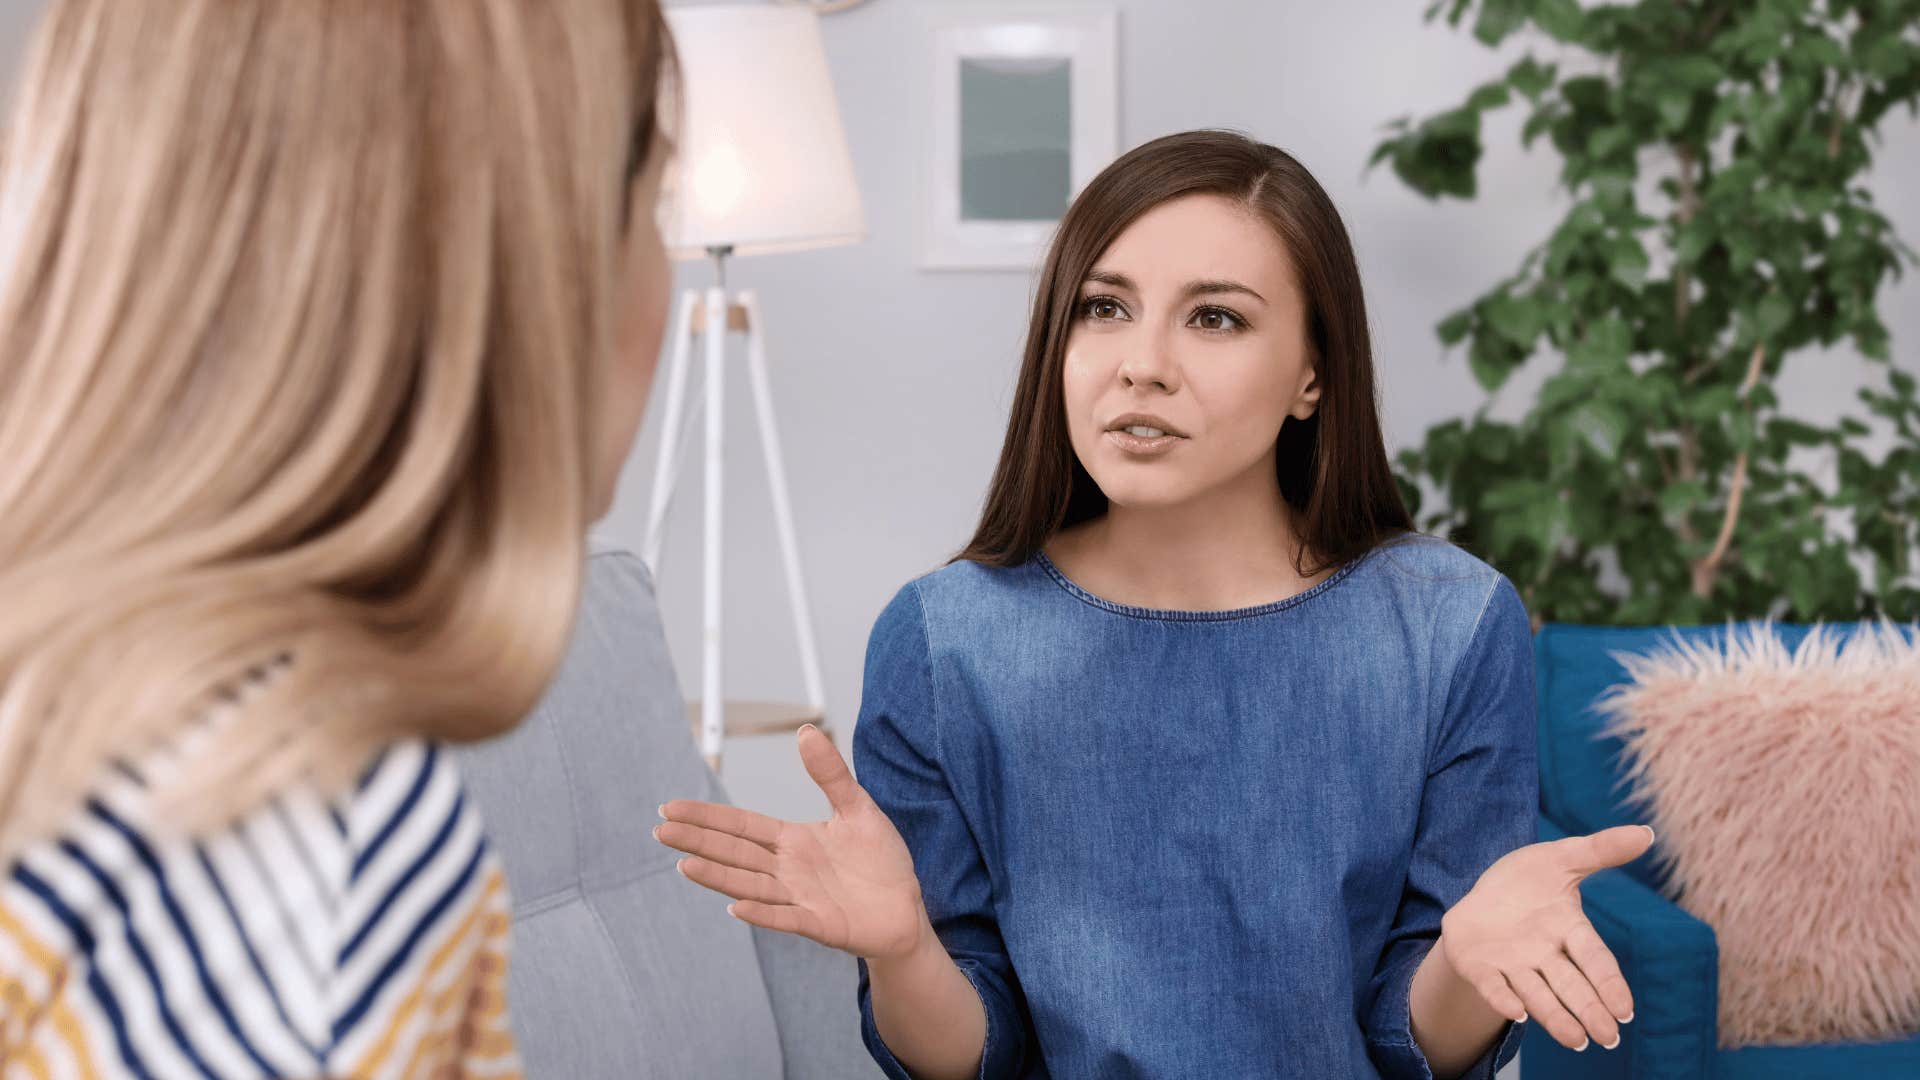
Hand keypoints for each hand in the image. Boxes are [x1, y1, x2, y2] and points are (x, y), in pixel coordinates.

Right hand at [653, 724, 931, 960]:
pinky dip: (763, 913)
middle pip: (735, 853)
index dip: (707, 817)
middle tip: (660, 831)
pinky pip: (787, 918)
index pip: (741, 826)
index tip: (670, 808)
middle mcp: (788, 870)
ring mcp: (800, 899)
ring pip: (751, 885)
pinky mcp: (821, 924)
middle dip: (698, 842)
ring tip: (685, 865)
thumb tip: (805, 731)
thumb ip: (830, 774)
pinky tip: (737, 906)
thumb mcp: (858, 808)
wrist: (906, 909)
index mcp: (793, 841)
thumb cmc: (880, 861)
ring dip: (718, 876)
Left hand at [1439, 824, 1654, 1052]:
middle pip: (1571, 985)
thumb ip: (1600, 849)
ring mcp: (1513, 964)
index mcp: (1568, 928)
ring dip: (1555, 1018)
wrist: (1480, 899)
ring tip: (1576, 1041)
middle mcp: (1544, 954)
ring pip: (1538, 995)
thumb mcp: (1560, 857)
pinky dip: (1503, 999)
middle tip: (1607, 1038)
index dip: (1610, 982)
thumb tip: (1647, 833)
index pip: (1595, 958)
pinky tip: (1516, 1014)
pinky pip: (1493, 987)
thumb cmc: (1527, 882)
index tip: (1626, 1010)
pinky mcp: (1481, 968)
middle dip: (1589, 1010)